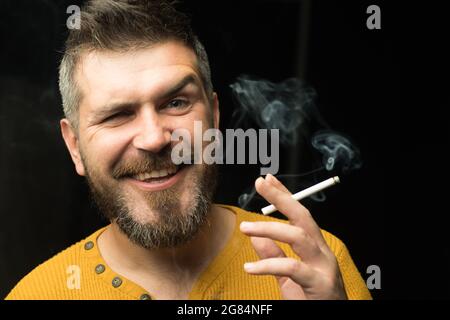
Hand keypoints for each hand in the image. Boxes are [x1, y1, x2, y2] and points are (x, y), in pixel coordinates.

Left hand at [240, 174, 346, 299]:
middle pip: (303, 217)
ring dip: (269, 228)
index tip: (267, 180)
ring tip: (245, 228)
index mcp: (315, 249)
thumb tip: (257, 237)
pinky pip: (292, 268)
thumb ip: (274, 256)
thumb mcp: (288, 277)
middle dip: (281, 198)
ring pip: (298, 237)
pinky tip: (250, 267)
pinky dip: (268, 265)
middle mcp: (322, 253)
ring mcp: (323, 268)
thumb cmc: (312, 300)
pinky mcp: (320, 285)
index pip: (300, 215)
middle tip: (260, 184)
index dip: (284, 195)